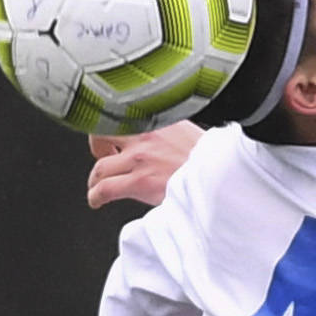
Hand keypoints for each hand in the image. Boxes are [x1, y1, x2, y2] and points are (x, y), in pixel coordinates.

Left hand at [86, 124, 203, 210]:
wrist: (220, 175)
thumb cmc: (208, 159)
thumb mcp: (186, 131)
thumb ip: (166, 130)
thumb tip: (157, 137)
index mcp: (155, 119)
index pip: (118, 115)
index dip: (110, 130)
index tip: (112, 140)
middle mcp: (144, 135)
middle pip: (102, 135)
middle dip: (98, 148)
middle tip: (103, 159)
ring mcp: (140, 158)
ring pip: (100, 168)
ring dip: (95, 180)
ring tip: (97, 188)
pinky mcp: (140, 181)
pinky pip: (105, 189)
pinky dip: (95, 196)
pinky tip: (96, 200)